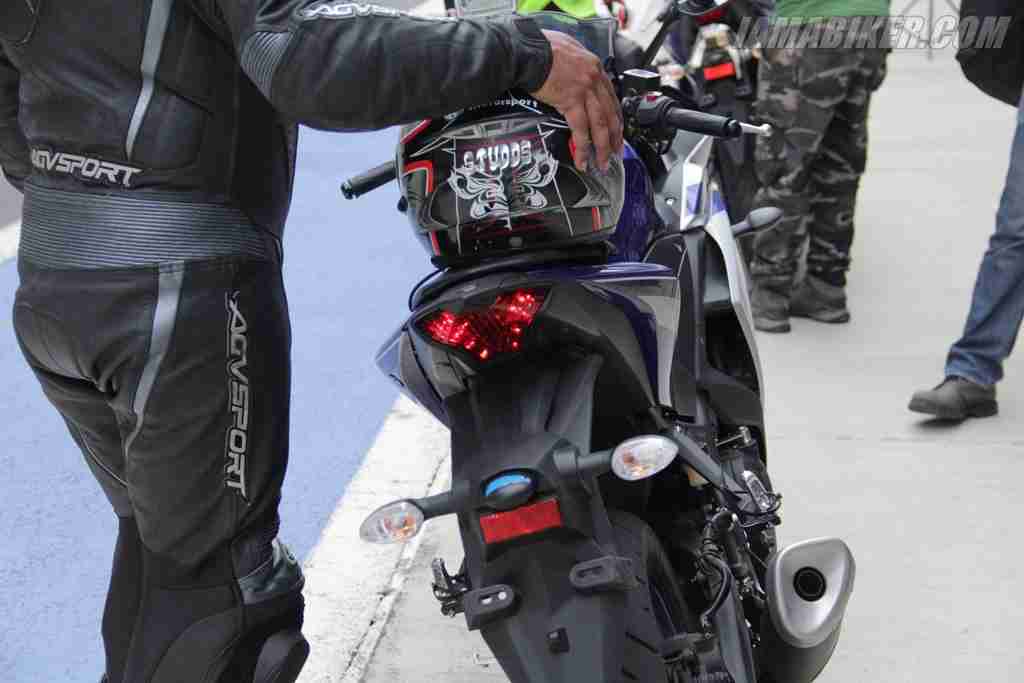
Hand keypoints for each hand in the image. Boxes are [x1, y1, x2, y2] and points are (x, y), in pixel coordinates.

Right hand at [531, 30, 623, 171]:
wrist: (528, 50)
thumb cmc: (541, 46)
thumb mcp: (568, 48)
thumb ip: (576, 63)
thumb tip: (573, 73)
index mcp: (594, 67)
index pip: (611, 96)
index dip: (615, 116)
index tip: (616, 129)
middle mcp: (593, 79)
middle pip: (610, 114)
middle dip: (614, 136)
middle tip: (615, 151)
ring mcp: (584, 91)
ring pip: (599, 125)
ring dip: (602, 147)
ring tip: (602, 162)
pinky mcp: (570, 102)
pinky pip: (580, 130)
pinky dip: (582, 147)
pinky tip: (582, 160)